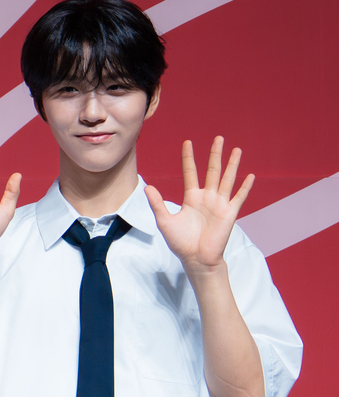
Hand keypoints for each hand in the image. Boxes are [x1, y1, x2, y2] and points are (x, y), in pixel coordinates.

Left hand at [148, 136, 253, 274]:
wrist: (196, 259)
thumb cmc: (180, 242)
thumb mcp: (165, 221)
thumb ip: (157, 204)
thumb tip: (147, 187)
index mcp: (191, 197)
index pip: (190, 173)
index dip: (189, 158)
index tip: (187, 142)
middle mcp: (207, 197)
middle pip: (212, 171)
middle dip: (215, 154)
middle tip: (218, 138)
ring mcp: (220, 204)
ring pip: (227, 179)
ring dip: (232, 164)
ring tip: (236, 149)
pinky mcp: (230, 213)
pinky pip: (239, 197)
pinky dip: (245, 186)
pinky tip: (250, 175)